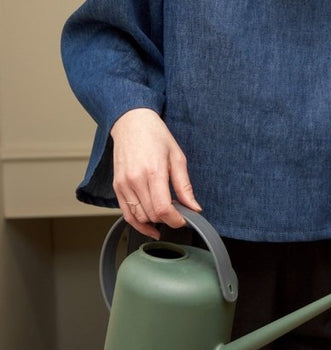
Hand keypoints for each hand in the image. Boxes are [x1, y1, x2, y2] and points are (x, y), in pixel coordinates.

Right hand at [110, 107, 200, 237]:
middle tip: (179, 214)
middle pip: (151, 215)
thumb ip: (185, 186)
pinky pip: (126, 213)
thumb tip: (194, 207)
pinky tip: (149, 225)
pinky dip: (137, 222)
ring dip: (153, 221)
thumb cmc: (156, 137)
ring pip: (138, 217)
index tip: (184, 220)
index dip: (175, 220)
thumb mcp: (178, 157)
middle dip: (167, 219)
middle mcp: (135, 180)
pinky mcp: (116, 187)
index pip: (163, 208)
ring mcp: (123, 185)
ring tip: (166, 215)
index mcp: (153, 172)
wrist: (132, 124)